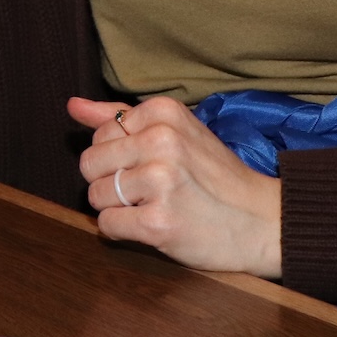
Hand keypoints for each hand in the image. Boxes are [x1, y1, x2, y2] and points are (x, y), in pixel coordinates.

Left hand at [67, 95, 282, 277]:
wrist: (263, 220)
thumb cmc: (215, 176)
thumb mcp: (176, 132)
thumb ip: (121, 117)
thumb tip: (73, 106)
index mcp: (163, 113)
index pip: (101, 133)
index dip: (120, 155)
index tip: (152, 165)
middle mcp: (160, 141)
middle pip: (90, 163)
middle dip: (111, 182)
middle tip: (148, 191)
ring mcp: (160, 182)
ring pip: (95, 195)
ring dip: (117, 208)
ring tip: (153, 207)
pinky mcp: (158, 222)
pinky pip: (107, 225)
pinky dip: (122, 231)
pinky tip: (152, 226)